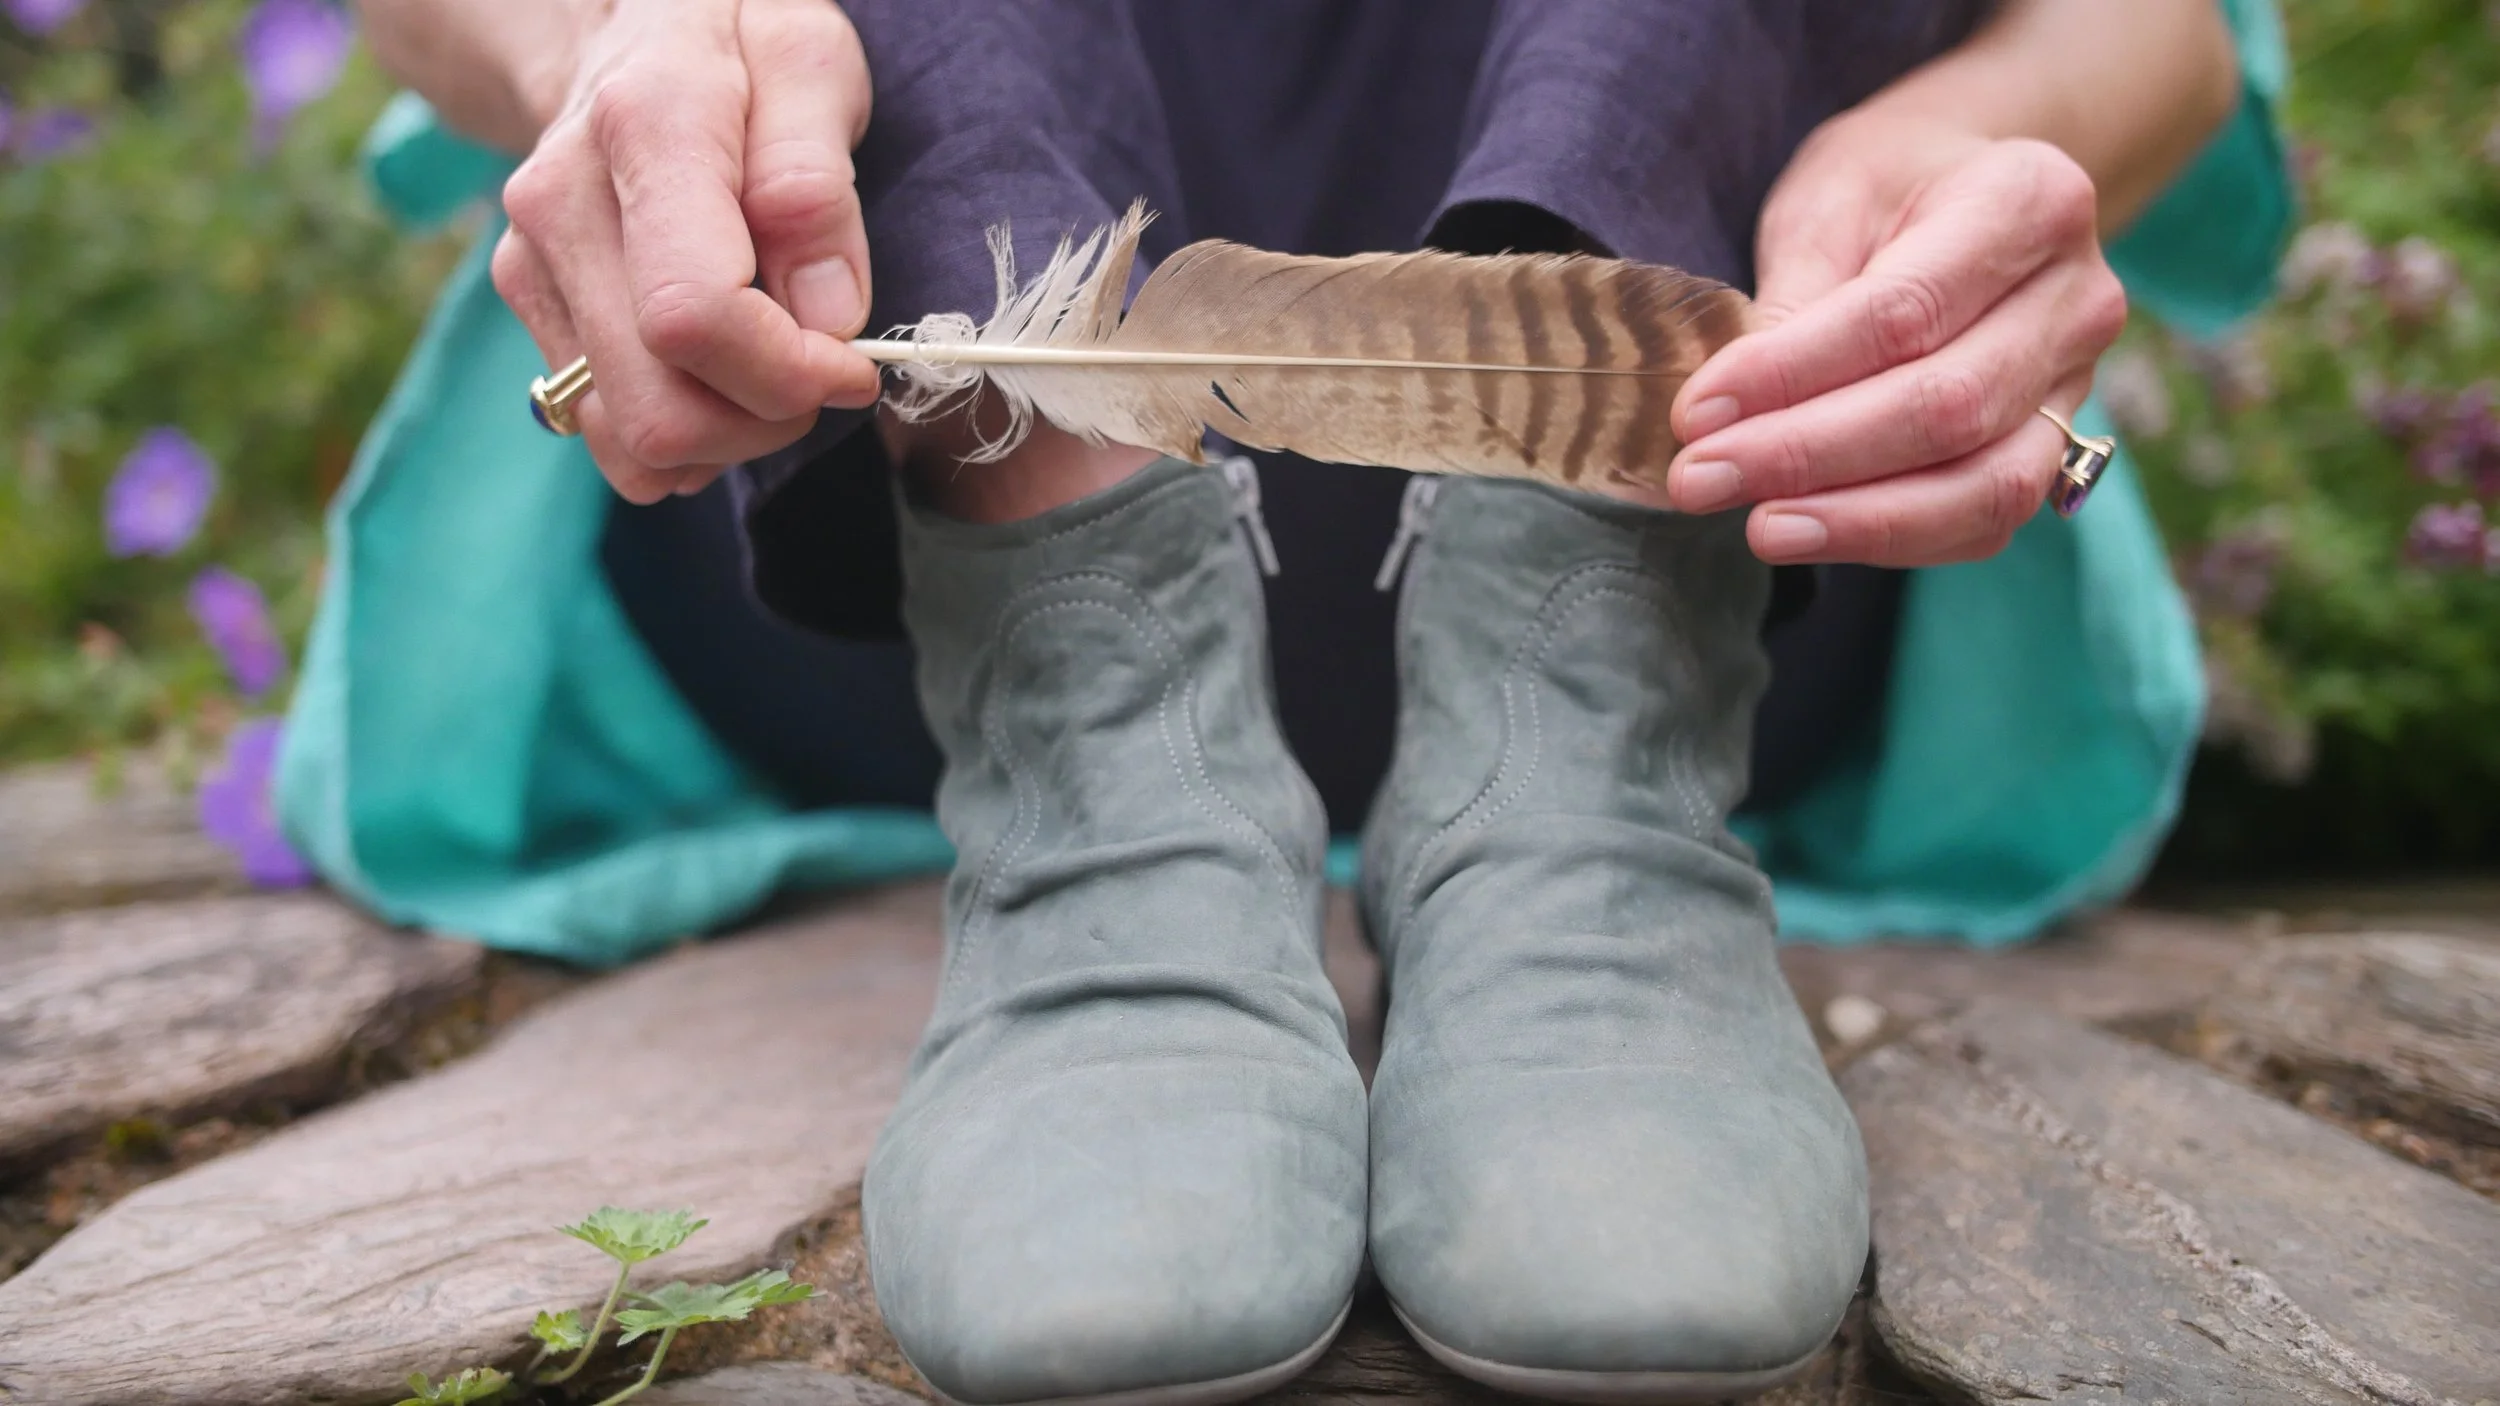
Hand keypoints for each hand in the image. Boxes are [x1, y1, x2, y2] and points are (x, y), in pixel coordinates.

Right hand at [492, 0, 882, 503]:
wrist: (628, 28)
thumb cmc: (736, 42)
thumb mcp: (809, 64)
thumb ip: (818, 185)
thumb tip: (827, 314)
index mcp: (644, 130)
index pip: (695, 316)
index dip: (788, 374)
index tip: (852, 364)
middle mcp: (563, 203)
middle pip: (657, 407)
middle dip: (763, 423)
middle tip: (821, 376)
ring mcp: (532, 260)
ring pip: (629, 437)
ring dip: (724, 439)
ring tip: (772, 374)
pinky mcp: (530, 301)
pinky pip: (607, 427)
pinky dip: (680, 432)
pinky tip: (720, 376)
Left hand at [1664, 112, 2127, 564]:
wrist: (1970, 191)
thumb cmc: (1890, 186)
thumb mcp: (1828, 204)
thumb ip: (1792, 305)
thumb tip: (1725, 418)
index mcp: (2028, 203)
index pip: (1902, 313)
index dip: (1792, 375)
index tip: (1696, 414)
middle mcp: (2076, 298)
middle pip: (1947, 408)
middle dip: (1811, 455)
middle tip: (1701, 479)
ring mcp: (2078, 383)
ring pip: (1984, 484)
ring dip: (1860, 520)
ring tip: (1760, 528)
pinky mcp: (2056, 447)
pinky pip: (1985, 521)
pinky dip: (1895, 539)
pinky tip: (1815, 536)